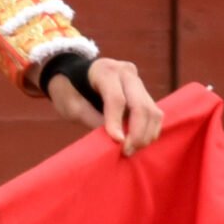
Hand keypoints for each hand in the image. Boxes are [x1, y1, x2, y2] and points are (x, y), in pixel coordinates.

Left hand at [47, 56, 162, 155]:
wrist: (75, 75)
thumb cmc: (69, 90)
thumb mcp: (71, 105)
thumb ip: (92, 119)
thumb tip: (116, 139)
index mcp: (105, 71)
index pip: (116, 99)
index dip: (117, 123)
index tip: (118, 143)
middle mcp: (126, 73)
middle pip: (140, 106)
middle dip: (137, 133)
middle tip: (126, 152)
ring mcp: (138, 81)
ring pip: (152, 111)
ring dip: (146, 134)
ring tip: (131, 150)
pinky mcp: (144, 92)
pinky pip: (154, 113)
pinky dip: (149, 130)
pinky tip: (138, 142)